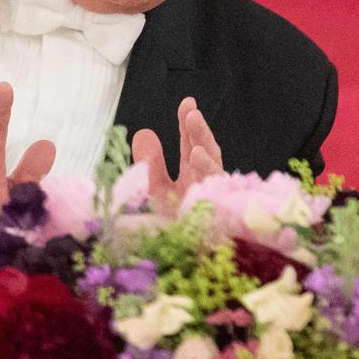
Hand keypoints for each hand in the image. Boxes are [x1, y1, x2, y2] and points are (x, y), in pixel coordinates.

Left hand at [133, 97, 222, 215]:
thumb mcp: (153, 189)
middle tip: (190, 110)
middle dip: (199, 129)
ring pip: (213, 161)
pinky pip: (213, 182)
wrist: (174, 256)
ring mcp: (209, 192)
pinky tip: (197, 153)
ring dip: (204, 140)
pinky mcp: (213, 204)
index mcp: (191, 173)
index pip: (192, 143)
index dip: (189, 123)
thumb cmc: (167, 225)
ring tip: (193, 121)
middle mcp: (203, 181)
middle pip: (205, 148)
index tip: (187, 102)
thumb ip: (151, 163)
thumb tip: (144, 132)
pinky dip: (206, 166)